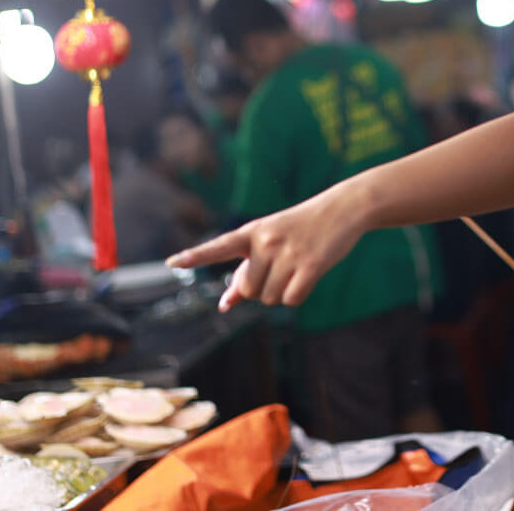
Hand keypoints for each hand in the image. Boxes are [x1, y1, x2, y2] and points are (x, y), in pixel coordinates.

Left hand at [166, 186, 367, 310]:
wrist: (342, 209)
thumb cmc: (301, 228)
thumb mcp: (269, 242)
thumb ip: (245, 272)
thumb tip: (224, 304)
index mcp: (252, 232)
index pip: (218, 246)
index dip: (194, 257)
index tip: (171, 263)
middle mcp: (266, 241)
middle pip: (248, 290)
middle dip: (262, 288)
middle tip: (280, 268)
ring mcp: (288, 253)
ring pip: (269, 298)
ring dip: (282, 291)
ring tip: (296, 267)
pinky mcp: (310, 265)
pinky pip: (291, 300)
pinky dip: (298, 295)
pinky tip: (308, 276)